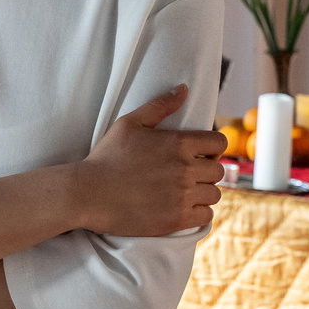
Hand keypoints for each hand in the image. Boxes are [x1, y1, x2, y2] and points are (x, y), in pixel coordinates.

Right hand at [73, 85, 225, 235]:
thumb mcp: (129, 123)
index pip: (219, 143)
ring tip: (183, 192)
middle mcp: (186, 169)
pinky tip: (181, 207)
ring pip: (214, 194)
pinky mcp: (177, 219)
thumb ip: (160, 105)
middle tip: (186, 175)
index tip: (199, 154)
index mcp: (179, 143)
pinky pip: (205, 215)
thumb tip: (184, 89)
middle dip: (206, 171)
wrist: (88, 193)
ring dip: (202, 193)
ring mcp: (183, 196)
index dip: (212, 148)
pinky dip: (197, 212)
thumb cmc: (107, 156)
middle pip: (219, 171)